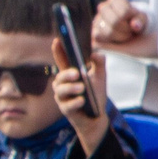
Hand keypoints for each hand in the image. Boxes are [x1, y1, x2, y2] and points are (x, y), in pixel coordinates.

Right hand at [51, 38, 111, 156]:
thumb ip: (99, 64)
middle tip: (77, 73)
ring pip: (61, 90)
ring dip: (71, 88)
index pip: (62, 60)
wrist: (96, 118)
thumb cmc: (95, 95)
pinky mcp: (65, 110)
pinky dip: (75, 103)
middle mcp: (62, 84)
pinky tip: (82, 101)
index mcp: (69, 74)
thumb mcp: (100, 78)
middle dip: (67, 74)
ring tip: (82, 88)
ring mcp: (62, 97)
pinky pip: (67, 106)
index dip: (58, 51)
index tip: (57, 40)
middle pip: (60, 76)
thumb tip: (96, 54)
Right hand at [92, 0, 156, 55]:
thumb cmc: (137, 22)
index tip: (135, 21)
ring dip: (120, 37)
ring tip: (125, 36)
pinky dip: (110, 42)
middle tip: (131, 31)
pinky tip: (117, 41)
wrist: (132, 31)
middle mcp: (103, 7)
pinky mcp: (94, 32)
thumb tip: (135, 26)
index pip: (124, 11)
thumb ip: (141, 20)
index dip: (133, 20)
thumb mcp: (143, 19)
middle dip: (126, 30)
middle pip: (115, 22)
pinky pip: (99, 39)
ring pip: (107, 32)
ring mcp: (97, 19)